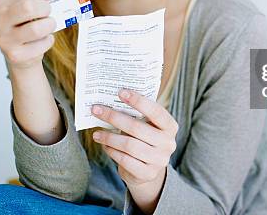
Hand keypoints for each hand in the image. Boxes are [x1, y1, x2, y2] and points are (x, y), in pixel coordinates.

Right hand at [0, 0, 68, 70]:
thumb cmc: (25, 21)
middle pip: (29, 7)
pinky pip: (41, 45)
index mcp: (0, 2)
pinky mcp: (14, 55)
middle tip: (51, 10)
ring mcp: (4, 39)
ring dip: (49, 25)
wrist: (21, 53)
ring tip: (48, 25)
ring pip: (37, 28)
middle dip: (47, 8)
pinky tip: (42, 40)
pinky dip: (47, 41)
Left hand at [91, 89, 178, 212]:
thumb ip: (137, 116)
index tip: (120, 92)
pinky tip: (104, 145)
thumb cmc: (145, 140)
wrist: (149, 170)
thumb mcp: (148, 127)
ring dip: (109, 137)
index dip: (139, 101)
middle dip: (114, 117)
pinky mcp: (147, 173)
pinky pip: (125, 160)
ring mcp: (159, 160)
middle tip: (97, 110)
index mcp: (170, 127)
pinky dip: (112, 151)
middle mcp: (168, 143)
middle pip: (137, 128)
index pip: (156, 111)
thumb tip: (112, 101)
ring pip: (129, 145)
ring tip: (96, 133)